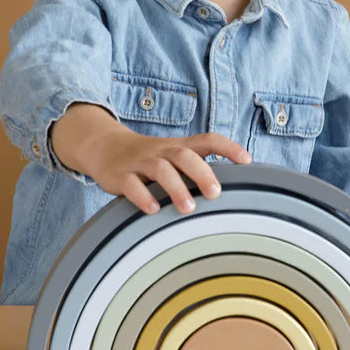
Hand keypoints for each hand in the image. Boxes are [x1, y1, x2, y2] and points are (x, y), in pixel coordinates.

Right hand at [50, 104, 250, 214]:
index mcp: (177, 147)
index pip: (206, 139)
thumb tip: (231, 191)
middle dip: (201, 172)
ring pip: (160, 169)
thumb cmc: (147, 158)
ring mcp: (139, 163)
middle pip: (184, 154)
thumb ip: (195, 168)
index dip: (228, 147)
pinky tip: (153, 210)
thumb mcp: (170, 156)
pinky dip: (143, 197)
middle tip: (215, 194)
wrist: (103, 146)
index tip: (246, 161)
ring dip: (176, 188)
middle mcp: (161, 152)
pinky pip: (131, 185)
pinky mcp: (120, 176)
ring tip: (188, 209)